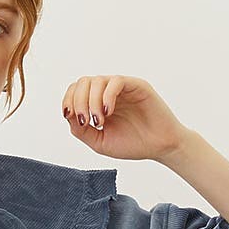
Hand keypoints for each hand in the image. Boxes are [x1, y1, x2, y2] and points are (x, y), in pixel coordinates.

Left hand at [61, 76, 186, 162]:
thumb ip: (81, 131)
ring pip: (97, 81)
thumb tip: (69, 116)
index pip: (76, 91)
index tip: (70, 117)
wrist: (159, 147)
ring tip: (100, 122)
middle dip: (78, 101)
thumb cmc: (133, 144)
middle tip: (88, 122)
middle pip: (83, 82)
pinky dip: (107, 96)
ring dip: (91, 101)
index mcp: (98, 103)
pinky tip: (108, 112)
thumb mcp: (100, 142)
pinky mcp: (136, 85)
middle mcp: (108, 93)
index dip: (69, 100)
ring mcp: (122, 88)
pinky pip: (116, 82)